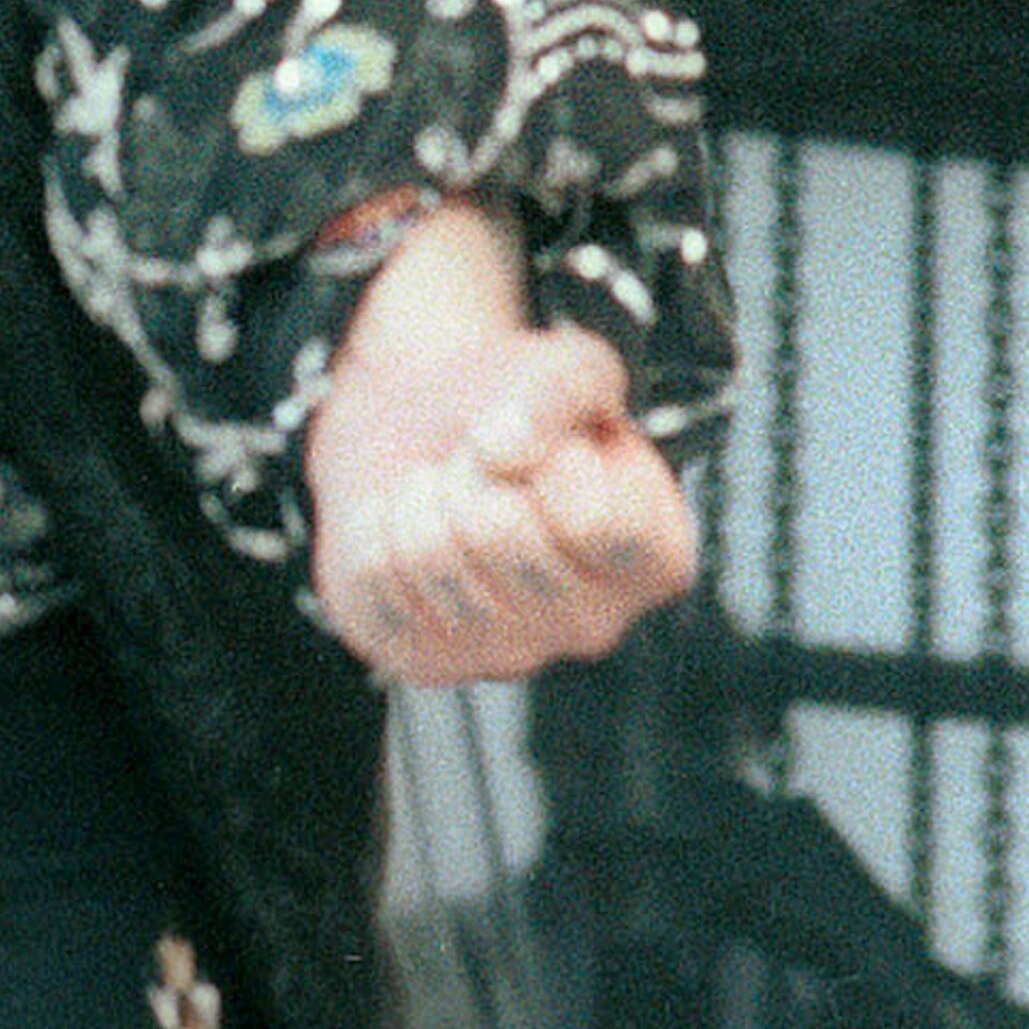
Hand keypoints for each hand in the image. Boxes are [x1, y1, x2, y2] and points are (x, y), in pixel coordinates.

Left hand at [303, 198, 696, 682]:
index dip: (551, 458)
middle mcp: (594, 625)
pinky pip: (375, 583)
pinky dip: (374, 528)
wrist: (428, 430)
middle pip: (502, 536)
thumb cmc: (517, 405)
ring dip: (419, 494)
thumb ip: (567, 386)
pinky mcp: (425, 663)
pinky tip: (403, 527)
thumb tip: (504, 454)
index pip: (594, 523)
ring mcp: (509, 656)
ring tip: (442, 489)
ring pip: (430, 557)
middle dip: (472, 470)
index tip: (544, 444)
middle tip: (477, 463)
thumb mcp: (569, 366)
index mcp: (655, 560)